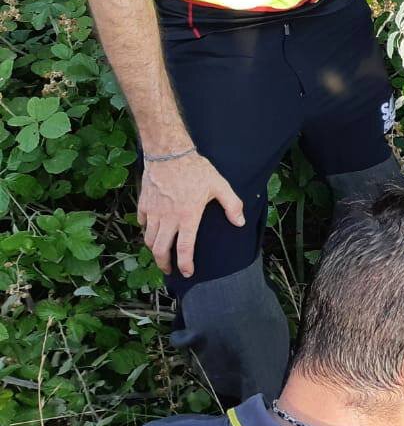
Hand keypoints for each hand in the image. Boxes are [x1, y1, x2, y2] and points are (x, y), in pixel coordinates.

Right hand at [138, 152, 244, 277]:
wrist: (169, 153)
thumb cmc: (196, 169)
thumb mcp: (220, 185)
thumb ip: (232, 205)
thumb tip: (240, 222)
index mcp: (188, 216)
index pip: (184, 248)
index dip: (185, 264)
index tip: (187, 272)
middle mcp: (168, 218)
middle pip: (160, 249)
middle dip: (164, 263)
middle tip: (169, 269)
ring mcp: (153, 212)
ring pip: (149, 239)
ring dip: (154, 249)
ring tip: (161, 253)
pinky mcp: (143, 204)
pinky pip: (142, 223)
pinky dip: (146, 230)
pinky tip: (153, 230)